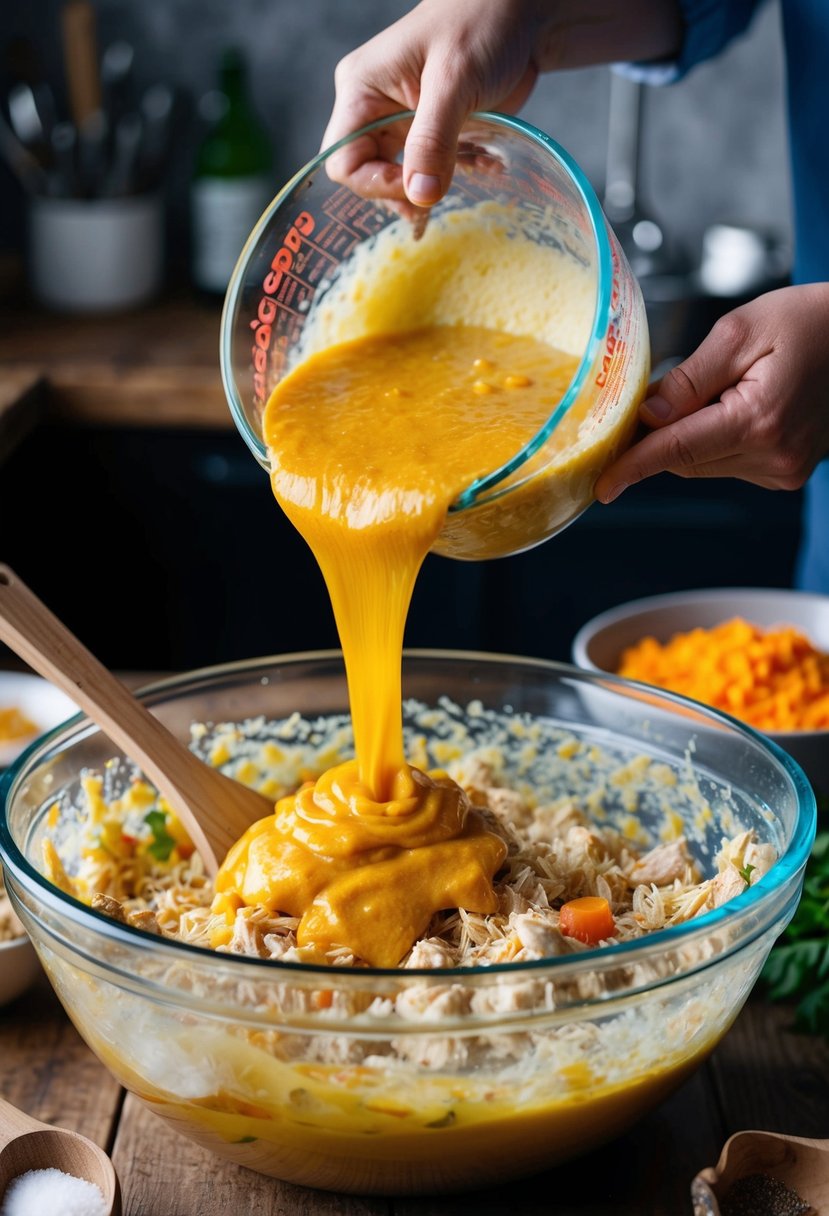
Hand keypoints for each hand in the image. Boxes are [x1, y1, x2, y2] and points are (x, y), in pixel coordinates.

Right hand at [320, 0, 681, 206]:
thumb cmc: (485, 21)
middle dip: (409, 188)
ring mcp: (405, 118)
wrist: (530, 2)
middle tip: (447, 184)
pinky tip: (484, 163)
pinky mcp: (436, 128)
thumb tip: (416, 200)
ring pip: (404, 179)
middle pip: (370, 176)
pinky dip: (457, 175)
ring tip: (474, 167)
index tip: (417, 188)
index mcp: (360, 88)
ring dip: (438, 185)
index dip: (374, 184)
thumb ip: (432, 142)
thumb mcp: (456, 81)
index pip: (342, 160)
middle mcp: (375, 104)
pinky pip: (433, 170)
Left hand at [594, 284, 828, 502]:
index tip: (602, 486)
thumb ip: (690, 378)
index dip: (634, 467)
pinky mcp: (785, 473)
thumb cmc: (811, 323)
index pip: (677, 451)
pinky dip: (716, 440)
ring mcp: (782, 470)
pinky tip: (739, 404)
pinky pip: (728, 464)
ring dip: (692, 435)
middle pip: (686, 460)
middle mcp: (773, 457)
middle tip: (662, 394)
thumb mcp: (741, 333)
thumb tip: (648, 415)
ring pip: (703, 465)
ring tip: (723, 387)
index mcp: (759, 421)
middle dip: (663, 434)